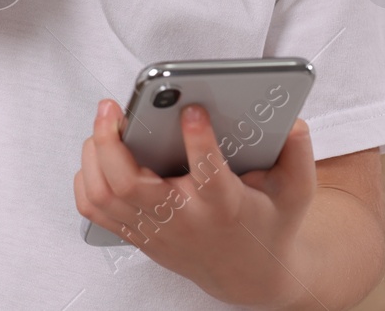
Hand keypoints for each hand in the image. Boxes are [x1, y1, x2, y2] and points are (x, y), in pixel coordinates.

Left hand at [75, 100, 317, 307]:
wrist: (249, 277)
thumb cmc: (269, 224)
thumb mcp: (297, 193)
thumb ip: (297, 156)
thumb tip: (292, 122)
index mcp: (225, 207)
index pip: (208, 175)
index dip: (198, 141)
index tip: (191, 109)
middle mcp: (183, 220)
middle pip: (130, 185)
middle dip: (112, 141)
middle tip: (112, 106)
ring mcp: (155, 230)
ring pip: (105, 195)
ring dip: (94, 154)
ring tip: (104, 122)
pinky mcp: (138, 236)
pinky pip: (96, 209)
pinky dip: (87, 177)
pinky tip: (98, 153)